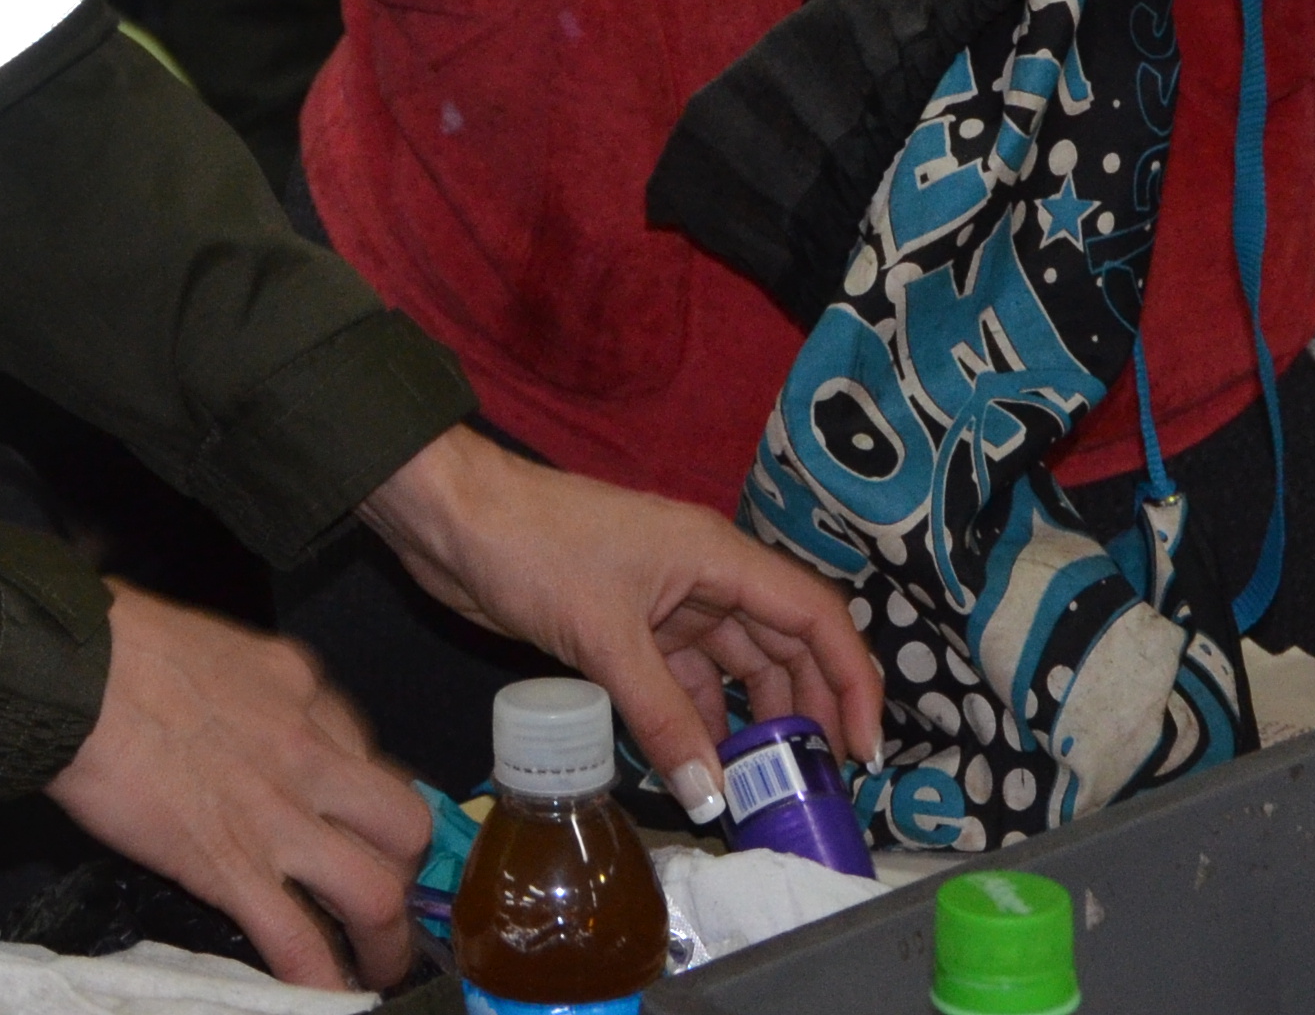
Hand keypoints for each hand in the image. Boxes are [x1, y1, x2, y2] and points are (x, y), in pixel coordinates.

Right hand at [49, 586, 431, 990]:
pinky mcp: (231, 866)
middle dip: (406, 872)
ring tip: (375, 967)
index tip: (352, 823)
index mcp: (300, 687)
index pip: (366, 750)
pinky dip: (319, 981)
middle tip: (386, 897)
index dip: (366, 799)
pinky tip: (323, 995)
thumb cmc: (119, 644)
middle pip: (403, 826)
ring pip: (375, 893)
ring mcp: (278, 814)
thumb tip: (237, 719)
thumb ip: (247, 688)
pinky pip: (297, 940)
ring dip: (386, 943)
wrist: (72, 672)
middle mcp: (310, 751)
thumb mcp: (215, 645)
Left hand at [357, 429, 880, 820]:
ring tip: (760, 788)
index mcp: (718, 556)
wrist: (450, 519)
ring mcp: (665, 604)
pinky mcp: (625, 629)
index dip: (851, 679)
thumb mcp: (605, 637)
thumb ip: (662, 717)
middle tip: (815, 782)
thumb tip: (713, 794)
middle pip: (782, 648)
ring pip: (732, 670)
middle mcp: (705, 578)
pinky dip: (694, 722)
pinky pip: (681, 682)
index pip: (814, 617)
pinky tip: (698, 767)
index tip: (863, 745)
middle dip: (806, 711)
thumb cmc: (532, 548)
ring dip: (748, 724)